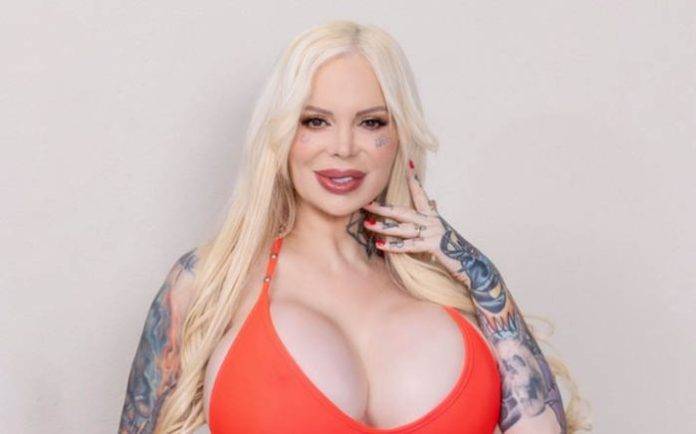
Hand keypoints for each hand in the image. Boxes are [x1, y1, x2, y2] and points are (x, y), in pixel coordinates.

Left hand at [361, 159, 471, 282]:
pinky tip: (381, 245)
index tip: (407, 165)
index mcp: (433, 216)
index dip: (413, 180)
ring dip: (383, 227)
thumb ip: (432, 218)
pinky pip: (409, 245)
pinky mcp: (434, 245)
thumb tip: (432, 202)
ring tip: (368, 225)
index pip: (420, 194)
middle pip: (402, 211)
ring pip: (403, 228)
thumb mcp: (441, 231)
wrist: (472, 265)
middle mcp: (433, 221)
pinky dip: (394, 246)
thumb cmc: (454, 250)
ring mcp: (433, 232)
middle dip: (382, 208)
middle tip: (366, 203)